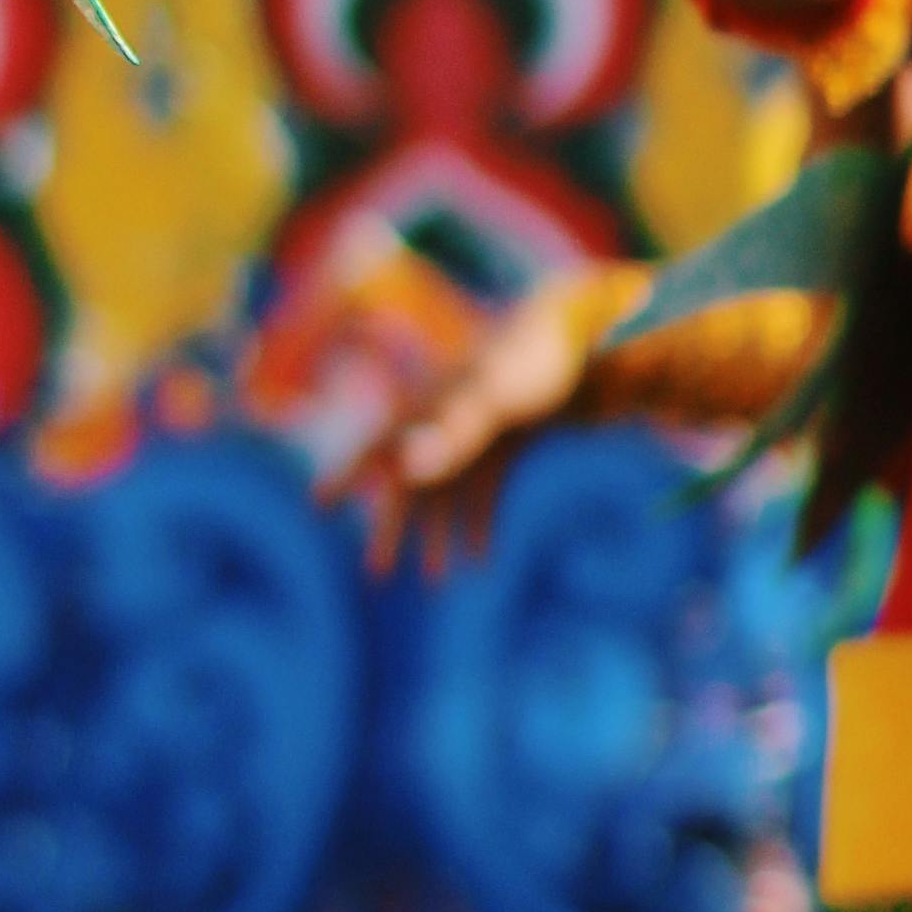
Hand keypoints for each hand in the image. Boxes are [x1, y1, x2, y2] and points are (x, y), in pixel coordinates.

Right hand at [342, 272, 619, 571]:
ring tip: (435, 583)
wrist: (594, 329)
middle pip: (411, 478)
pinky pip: (484, 487)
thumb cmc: (539, 355)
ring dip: (439, 534)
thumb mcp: (495, 394)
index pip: (380, 446)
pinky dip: (479, 520)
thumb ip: (452, 431)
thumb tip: (407, 469)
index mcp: (431, 403)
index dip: (347, 475)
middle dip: (395, 525)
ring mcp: (480, 427)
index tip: (317, 506)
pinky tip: (482, 559)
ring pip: (448, 489)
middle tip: (378, 573)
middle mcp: (447, 415)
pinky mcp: (512, 437)